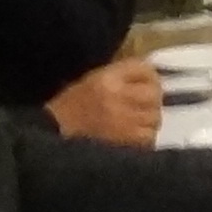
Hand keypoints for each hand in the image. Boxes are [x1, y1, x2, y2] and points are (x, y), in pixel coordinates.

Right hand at [45, 58, 162, 145]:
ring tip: (139, 121)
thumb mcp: (96, 78)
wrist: (56, 130)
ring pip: (155, 118)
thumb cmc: (75, 103)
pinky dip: (146, 137)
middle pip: (154, 94)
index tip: (148, 83)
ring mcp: (123, 121)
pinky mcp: (125, 142)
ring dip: (150, 119)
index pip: (144, 69)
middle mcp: (118, 96)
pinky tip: (135, 135)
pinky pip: (148, 138)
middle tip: (146, 105)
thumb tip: (151, 77)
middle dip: (153, 99)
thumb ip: (123, 75)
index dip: (151, 77)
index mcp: (108, 77)